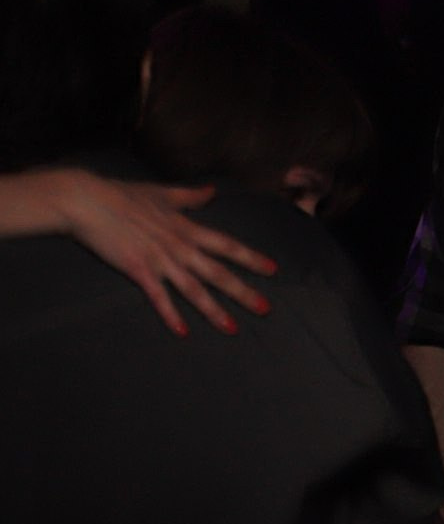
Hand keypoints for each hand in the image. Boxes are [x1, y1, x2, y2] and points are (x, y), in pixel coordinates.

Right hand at [51, 170, 275, 336]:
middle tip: (265, 308)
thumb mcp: (164, 193)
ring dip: (213, 310)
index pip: (227, 245)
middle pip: (218, 272)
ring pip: (194, 289)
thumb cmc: (125, 194)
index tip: (273, 270)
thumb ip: (190, 196)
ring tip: (231, 328)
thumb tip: (211, 191)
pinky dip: (171, 315)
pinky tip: (183, 332)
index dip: (251, 258)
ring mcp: (160, 260)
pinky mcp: (138, 270)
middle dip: (243, 291)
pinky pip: (159, 297)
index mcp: (187, 228)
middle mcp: (180, 246)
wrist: (90, 202)